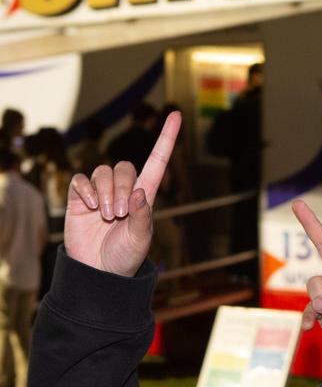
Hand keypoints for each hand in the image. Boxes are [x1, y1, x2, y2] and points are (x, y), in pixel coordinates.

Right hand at [65, 112, 179, 275]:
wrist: (99, 271)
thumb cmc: (125, 256)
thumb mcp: (140, 239)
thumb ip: (142, 216)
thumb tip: (139, 191)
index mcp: (145, 196)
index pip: (157, 161)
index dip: (166, 138)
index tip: (176, 115)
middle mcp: (124, 190)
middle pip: (124, 167)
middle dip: (121, 188)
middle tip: (119, 215)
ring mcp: (100, 192)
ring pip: (102, 172)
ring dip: (105, 192)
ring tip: (107, 216)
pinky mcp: (79, 198)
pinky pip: (81, 180)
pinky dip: (86, 190)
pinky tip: (89, 207)